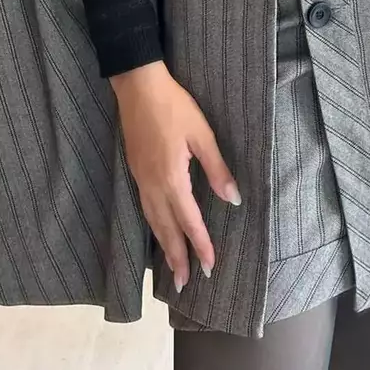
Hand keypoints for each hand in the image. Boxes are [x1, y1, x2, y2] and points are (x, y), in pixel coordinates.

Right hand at [111, 61, 240, 291]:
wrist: (138, 86)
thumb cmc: (174, 106)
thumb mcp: (202, 134)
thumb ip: (217, 169)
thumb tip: (234, 199)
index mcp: (172, 179)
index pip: (189, 221)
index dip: (200, 245)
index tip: (209, 267)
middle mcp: (153, 186)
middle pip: (166, 230)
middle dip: (177, 257)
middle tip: (186, 284)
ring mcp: (141, 179)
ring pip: (152, 221)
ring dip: (163, 246)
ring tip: (171, 268)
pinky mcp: (136, 171)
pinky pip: (145, 209)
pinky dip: (153, 227)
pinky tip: (157, 230)